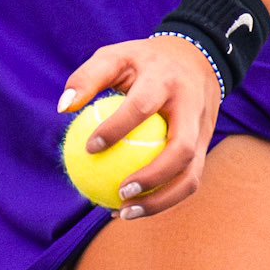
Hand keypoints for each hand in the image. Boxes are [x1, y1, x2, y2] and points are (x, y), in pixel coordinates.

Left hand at [58, 35, 221, 218]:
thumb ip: (87, 78)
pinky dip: (162, 199)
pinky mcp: (206, 147)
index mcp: (165, 80)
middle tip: (119, 192)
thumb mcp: (115, 56)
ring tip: (125, 212)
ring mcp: (203, 130)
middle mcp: (191, 107)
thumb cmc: (143, 61)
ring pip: (191, 174)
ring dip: (161, 201)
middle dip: (153, 177)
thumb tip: (63, 107)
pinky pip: (187, 180)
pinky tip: (131, 207)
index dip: (116, 129)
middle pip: (181, 148)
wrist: (197, 58)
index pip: (142, 106)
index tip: (89, 149)